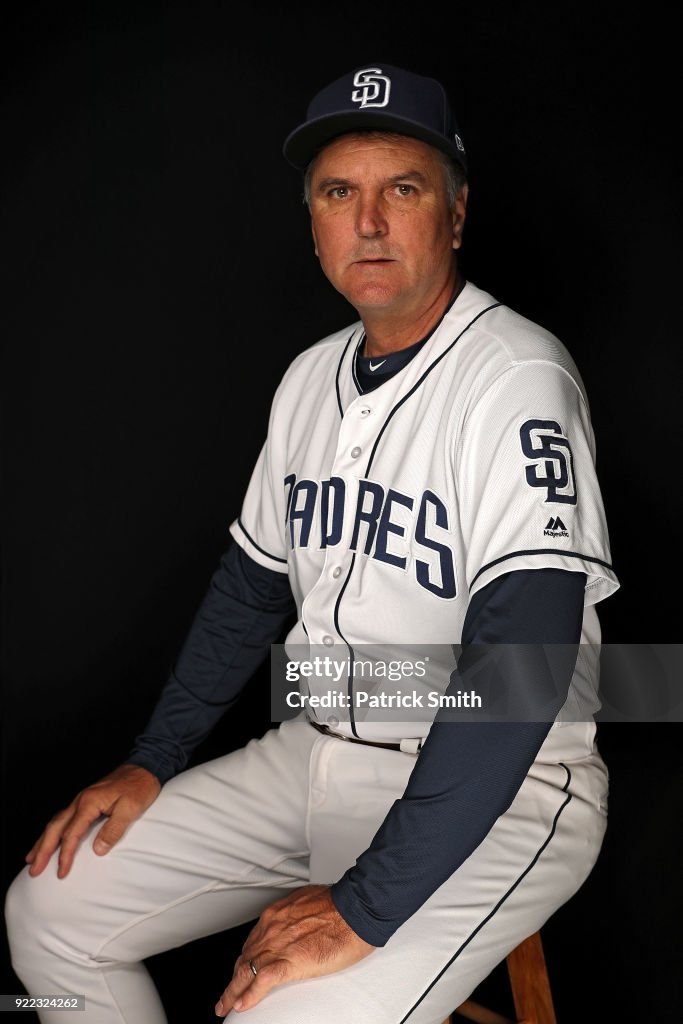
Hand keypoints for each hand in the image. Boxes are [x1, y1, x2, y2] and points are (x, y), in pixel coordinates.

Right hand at [25, 763, 160, 878]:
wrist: (145, 767)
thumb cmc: (139, 787)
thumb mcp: (130, 809)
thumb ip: (113, 829)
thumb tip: (97, 850)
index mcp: (89, 803)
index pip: (71, 834)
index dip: (65, 855)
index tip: (62, 872)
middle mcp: (81, 800)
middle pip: (55, 827)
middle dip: (42, 849)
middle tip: (33, 870)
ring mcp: (82, 799)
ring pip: (56, 821)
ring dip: (43, 840)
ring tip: (32, 857)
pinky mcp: (87, 800)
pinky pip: (64, 817)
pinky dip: (54, 830)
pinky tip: (51, 837)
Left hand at [215, 884, 374, 1015]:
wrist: (356, 909)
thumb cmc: (342, 906)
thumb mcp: (312, 903)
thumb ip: (299, 915)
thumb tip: (301, 922)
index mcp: (278, 913)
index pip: (254, 941)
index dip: (246, 957)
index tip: (242, 967)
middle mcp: (273, 927)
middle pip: (245, 957)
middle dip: (234, 977)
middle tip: (227, 993)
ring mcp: (279, 943)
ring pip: (246, 970)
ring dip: (233, 991)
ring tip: (226, 1005)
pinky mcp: (290, 960)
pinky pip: (262, 981)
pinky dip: (250, 995)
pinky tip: (242, 1005)